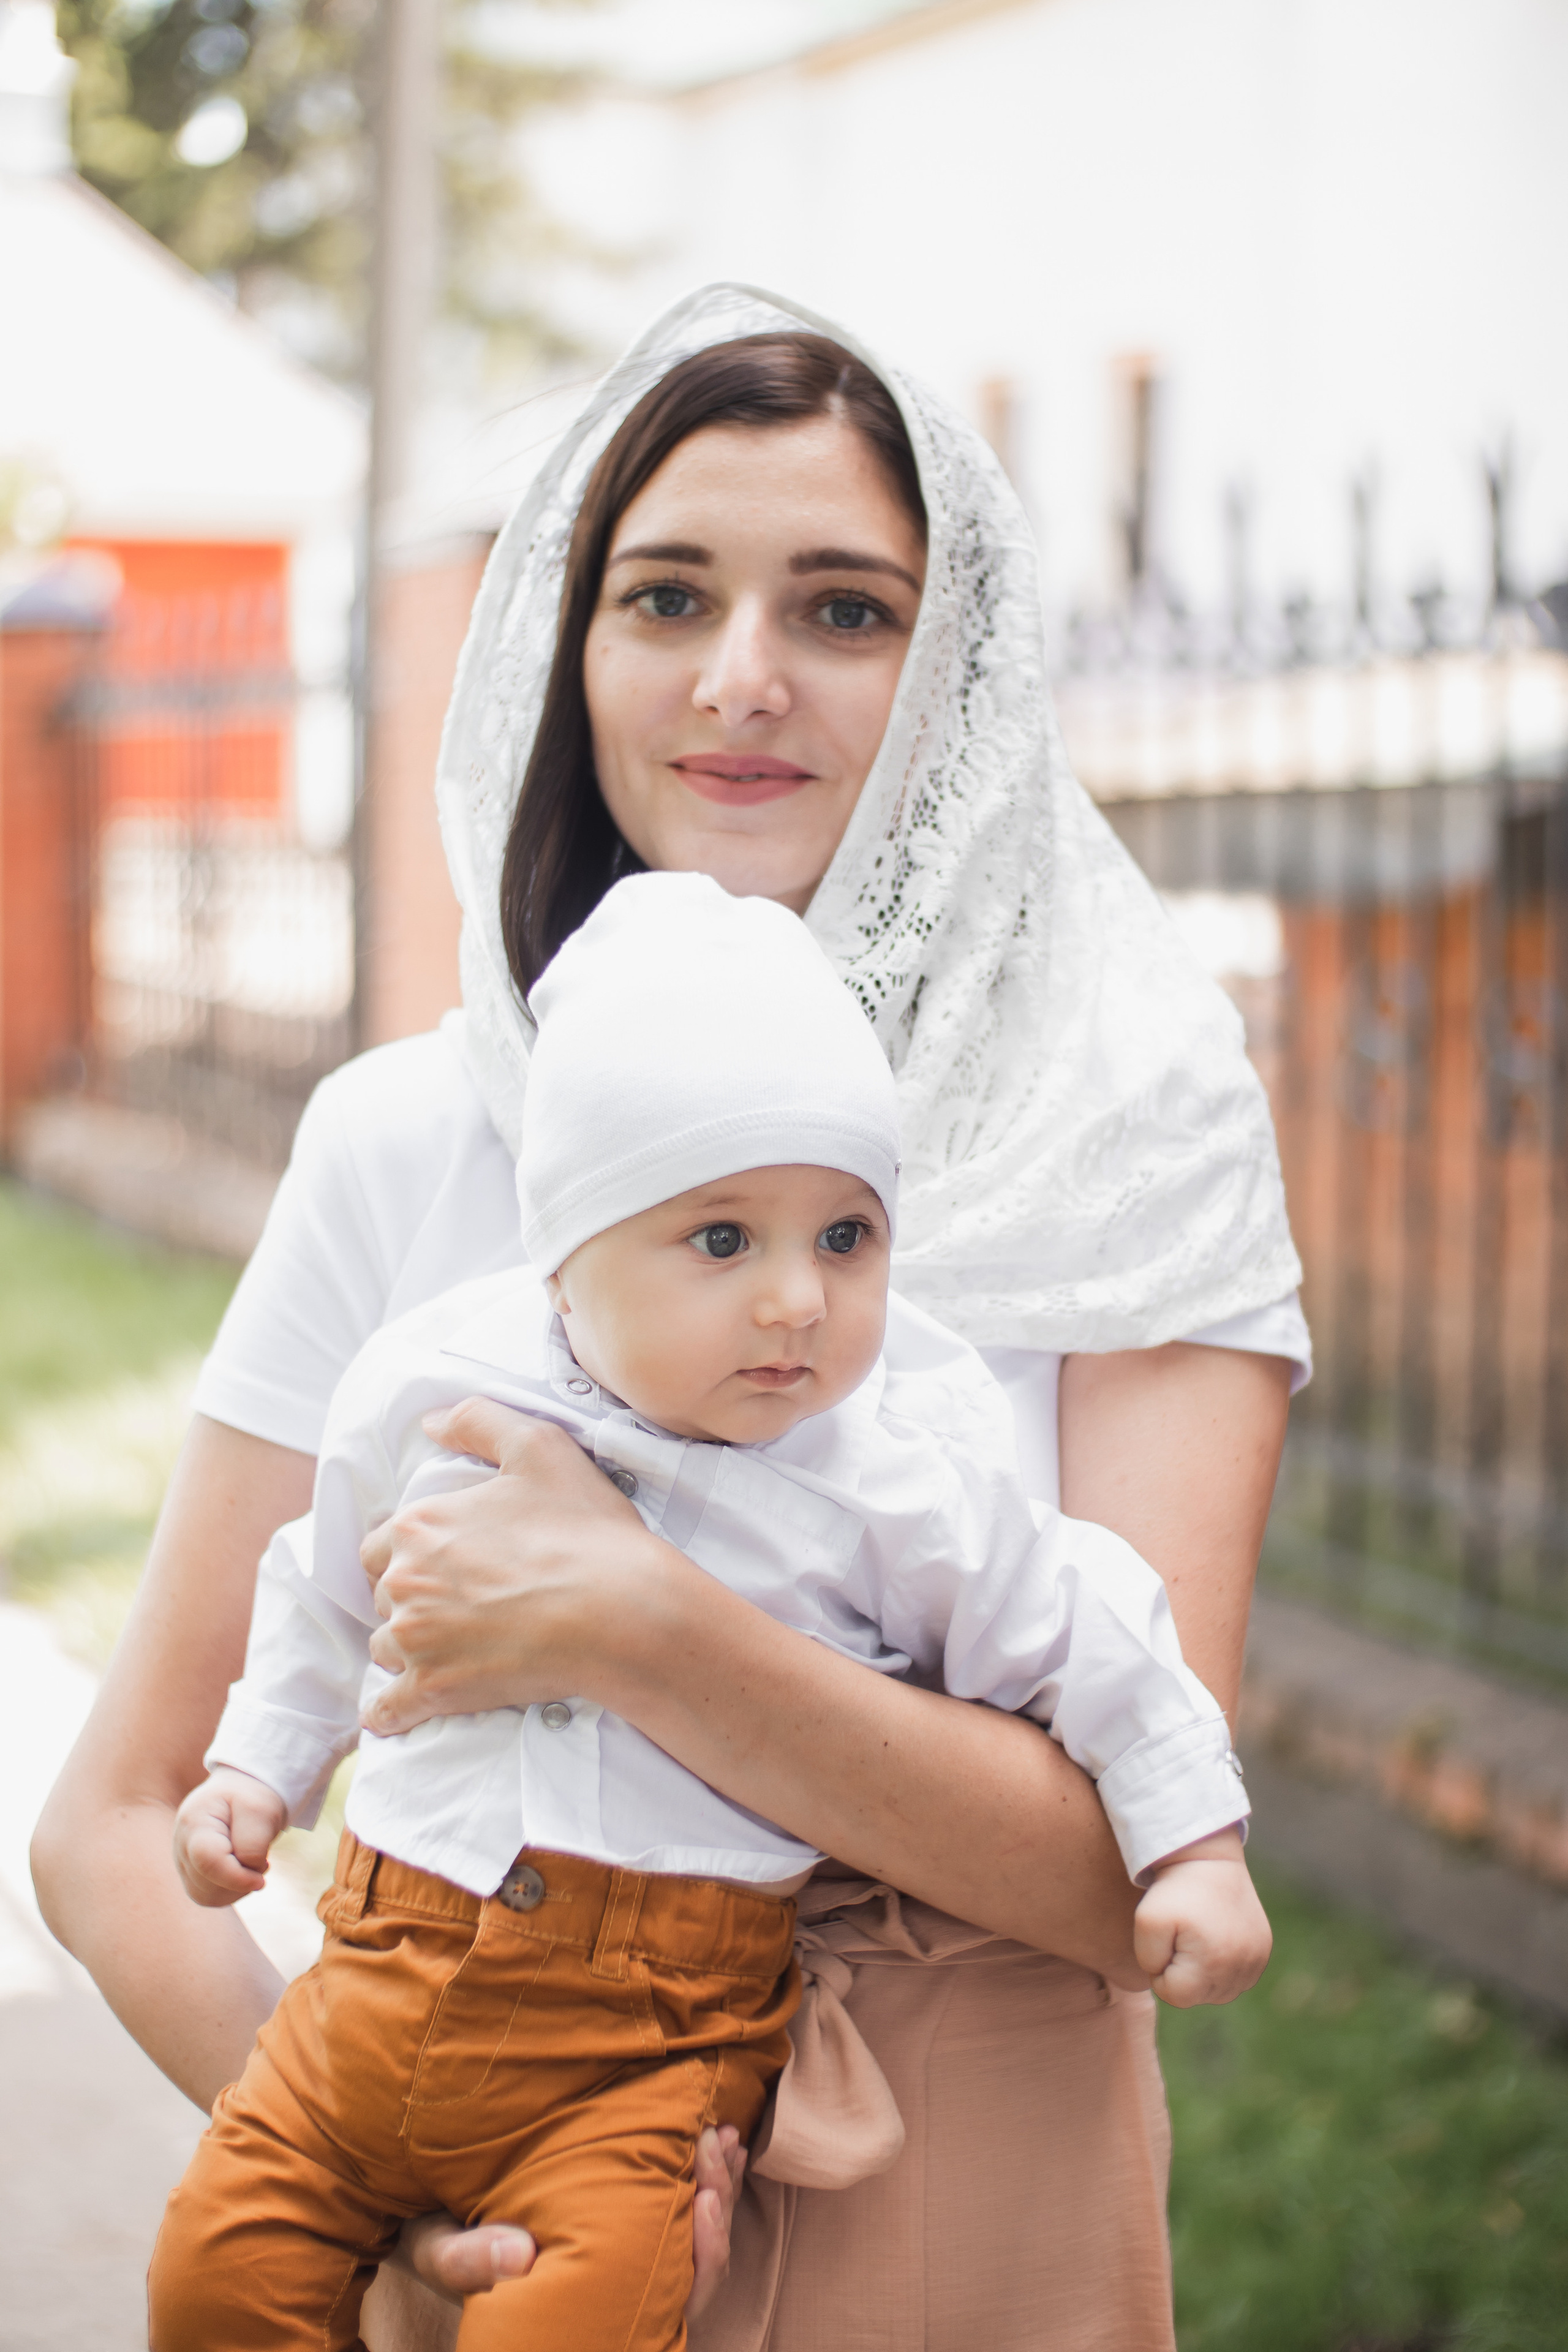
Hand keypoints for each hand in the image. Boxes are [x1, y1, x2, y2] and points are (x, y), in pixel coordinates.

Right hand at [172, 1767, 287, 1906]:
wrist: (239, 1792)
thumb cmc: (251, 1798)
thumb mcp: (261, 1809)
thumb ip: (253, 1842)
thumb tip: (246, 1876)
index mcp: (194, 1821)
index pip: (208, 1861)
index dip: (238, 1876)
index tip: (264, 1870)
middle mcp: (181, 1844)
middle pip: (207, 1884)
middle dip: (241, 1880)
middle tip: (262, 1858)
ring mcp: (183, 1862)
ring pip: (207, 1897)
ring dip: (238, 1888)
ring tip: (252, 1862)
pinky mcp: (192, 1875)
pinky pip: (210, 1897)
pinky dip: (232, 1891)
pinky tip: (243, 1871)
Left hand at [359, 1399, 671, 1737]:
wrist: (623, 1613)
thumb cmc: (586, 1532)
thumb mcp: (540, 1448)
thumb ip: (479, 1421)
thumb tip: (432, 1421)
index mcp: (420, 1525)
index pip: (382, 1546)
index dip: (412, 1555)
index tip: (448, 1566)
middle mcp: (406, 1581)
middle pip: (385, 1598)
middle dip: (414, 1602)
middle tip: (461, 1607)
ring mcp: (418, 1640)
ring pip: (388, 1649)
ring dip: (411, 1651)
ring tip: (455, 1650)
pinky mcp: (436, 1690)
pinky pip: (389, 1710)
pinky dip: (392, 1712)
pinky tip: (400, 1712)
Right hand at [401, 2124, 745, 2310]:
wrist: (433, 2218)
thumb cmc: (446, 2242)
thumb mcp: (443, 2253)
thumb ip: (471, 2262)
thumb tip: (519, 2253)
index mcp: (591, 2301)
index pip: (670, 2297)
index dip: (702, 2256)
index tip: (705, 2201)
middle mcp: (617, 2285)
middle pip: (699, 2263)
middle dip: (718, 2201)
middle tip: (718, 2145)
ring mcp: (624, 2251)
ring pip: (697, 2232)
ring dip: (717, 2183)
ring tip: (723, 2135)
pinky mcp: (622, 2215)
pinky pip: (681, 2204)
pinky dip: (701, 2173)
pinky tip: (712, 2137)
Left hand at [1133, 1830, 1271, 2007]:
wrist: (1208, 1859)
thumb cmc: (1174, 1890)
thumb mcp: (1146, 1921)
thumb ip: (1149, 1962)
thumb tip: (1168, 1982)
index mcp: (1212, 1962)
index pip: (1175, 1996)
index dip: (1159, 1971)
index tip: (1163, 1940)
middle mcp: (1241, 1967)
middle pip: (1198, 1996)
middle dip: (1182, 1972)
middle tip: (1180, 1935)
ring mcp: (1257, 1960)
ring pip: (1218, 1991)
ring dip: (1201, 1972)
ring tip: (1196, 1937)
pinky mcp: (1263, 1951)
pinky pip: (1237, 1978)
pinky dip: (1221, 1966)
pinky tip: (1212, 1939)